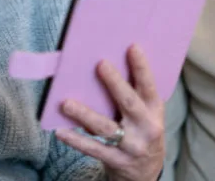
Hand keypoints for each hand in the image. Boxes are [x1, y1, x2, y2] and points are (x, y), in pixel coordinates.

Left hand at [55, 44, 164, 180]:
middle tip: (100, 64)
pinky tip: (60, 131)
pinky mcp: (116, 161)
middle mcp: (146, 128)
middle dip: (115, 83)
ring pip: (106, 128)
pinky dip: (76, 140)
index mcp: (154, 111)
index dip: (142, 68)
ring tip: (66, 103)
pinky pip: (94, 149)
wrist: (146, 172)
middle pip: (129, 103)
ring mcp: (131, 146)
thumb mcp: (146, 112)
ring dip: (85, 114)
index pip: (149, 86)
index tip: (132, 46)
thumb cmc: (141, 129)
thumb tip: (106, 61)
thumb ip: (133, 92)